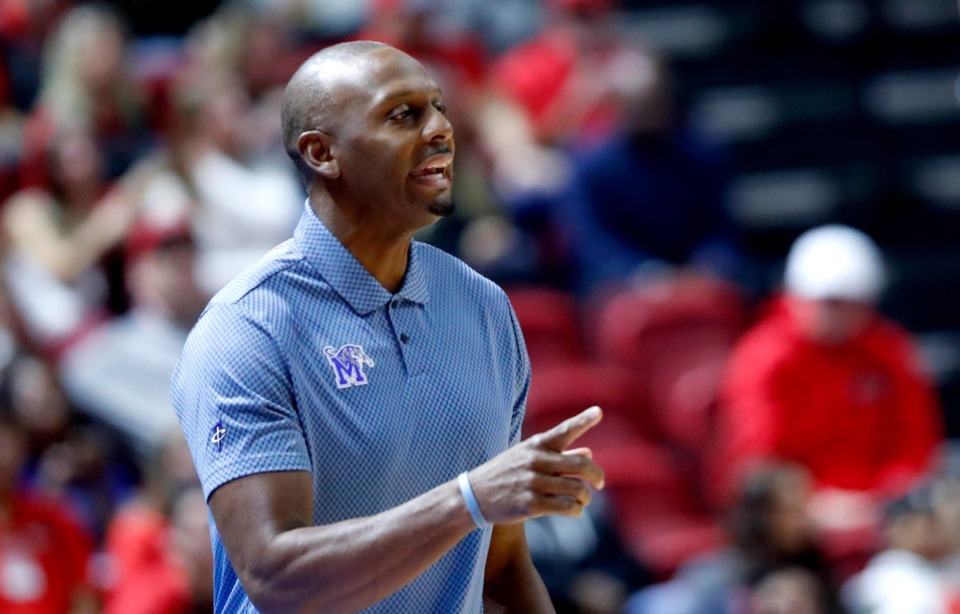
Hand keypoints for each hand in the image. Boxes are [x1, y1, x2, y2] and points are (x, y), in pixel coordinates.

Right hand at [467, 406, 604, 523]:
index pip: (564, 430)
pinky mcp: (531, 504)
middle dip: (597, 475)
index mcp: (536, 445)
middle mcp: (536, 460)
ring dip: (585, 497)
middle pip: (581, 466)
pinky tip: (574, 510)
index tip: (599, 412)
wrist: (474, 495)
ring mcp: (533, 482)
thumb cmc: (506, 473)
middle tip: (601, 483)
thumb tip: (589, 452)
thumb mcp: (527, 457)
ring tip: (583, 500)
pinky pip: (567, 507)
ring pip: (577, 489)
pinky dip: (576, 510)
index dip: (583, 421)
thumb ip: (559, 455)